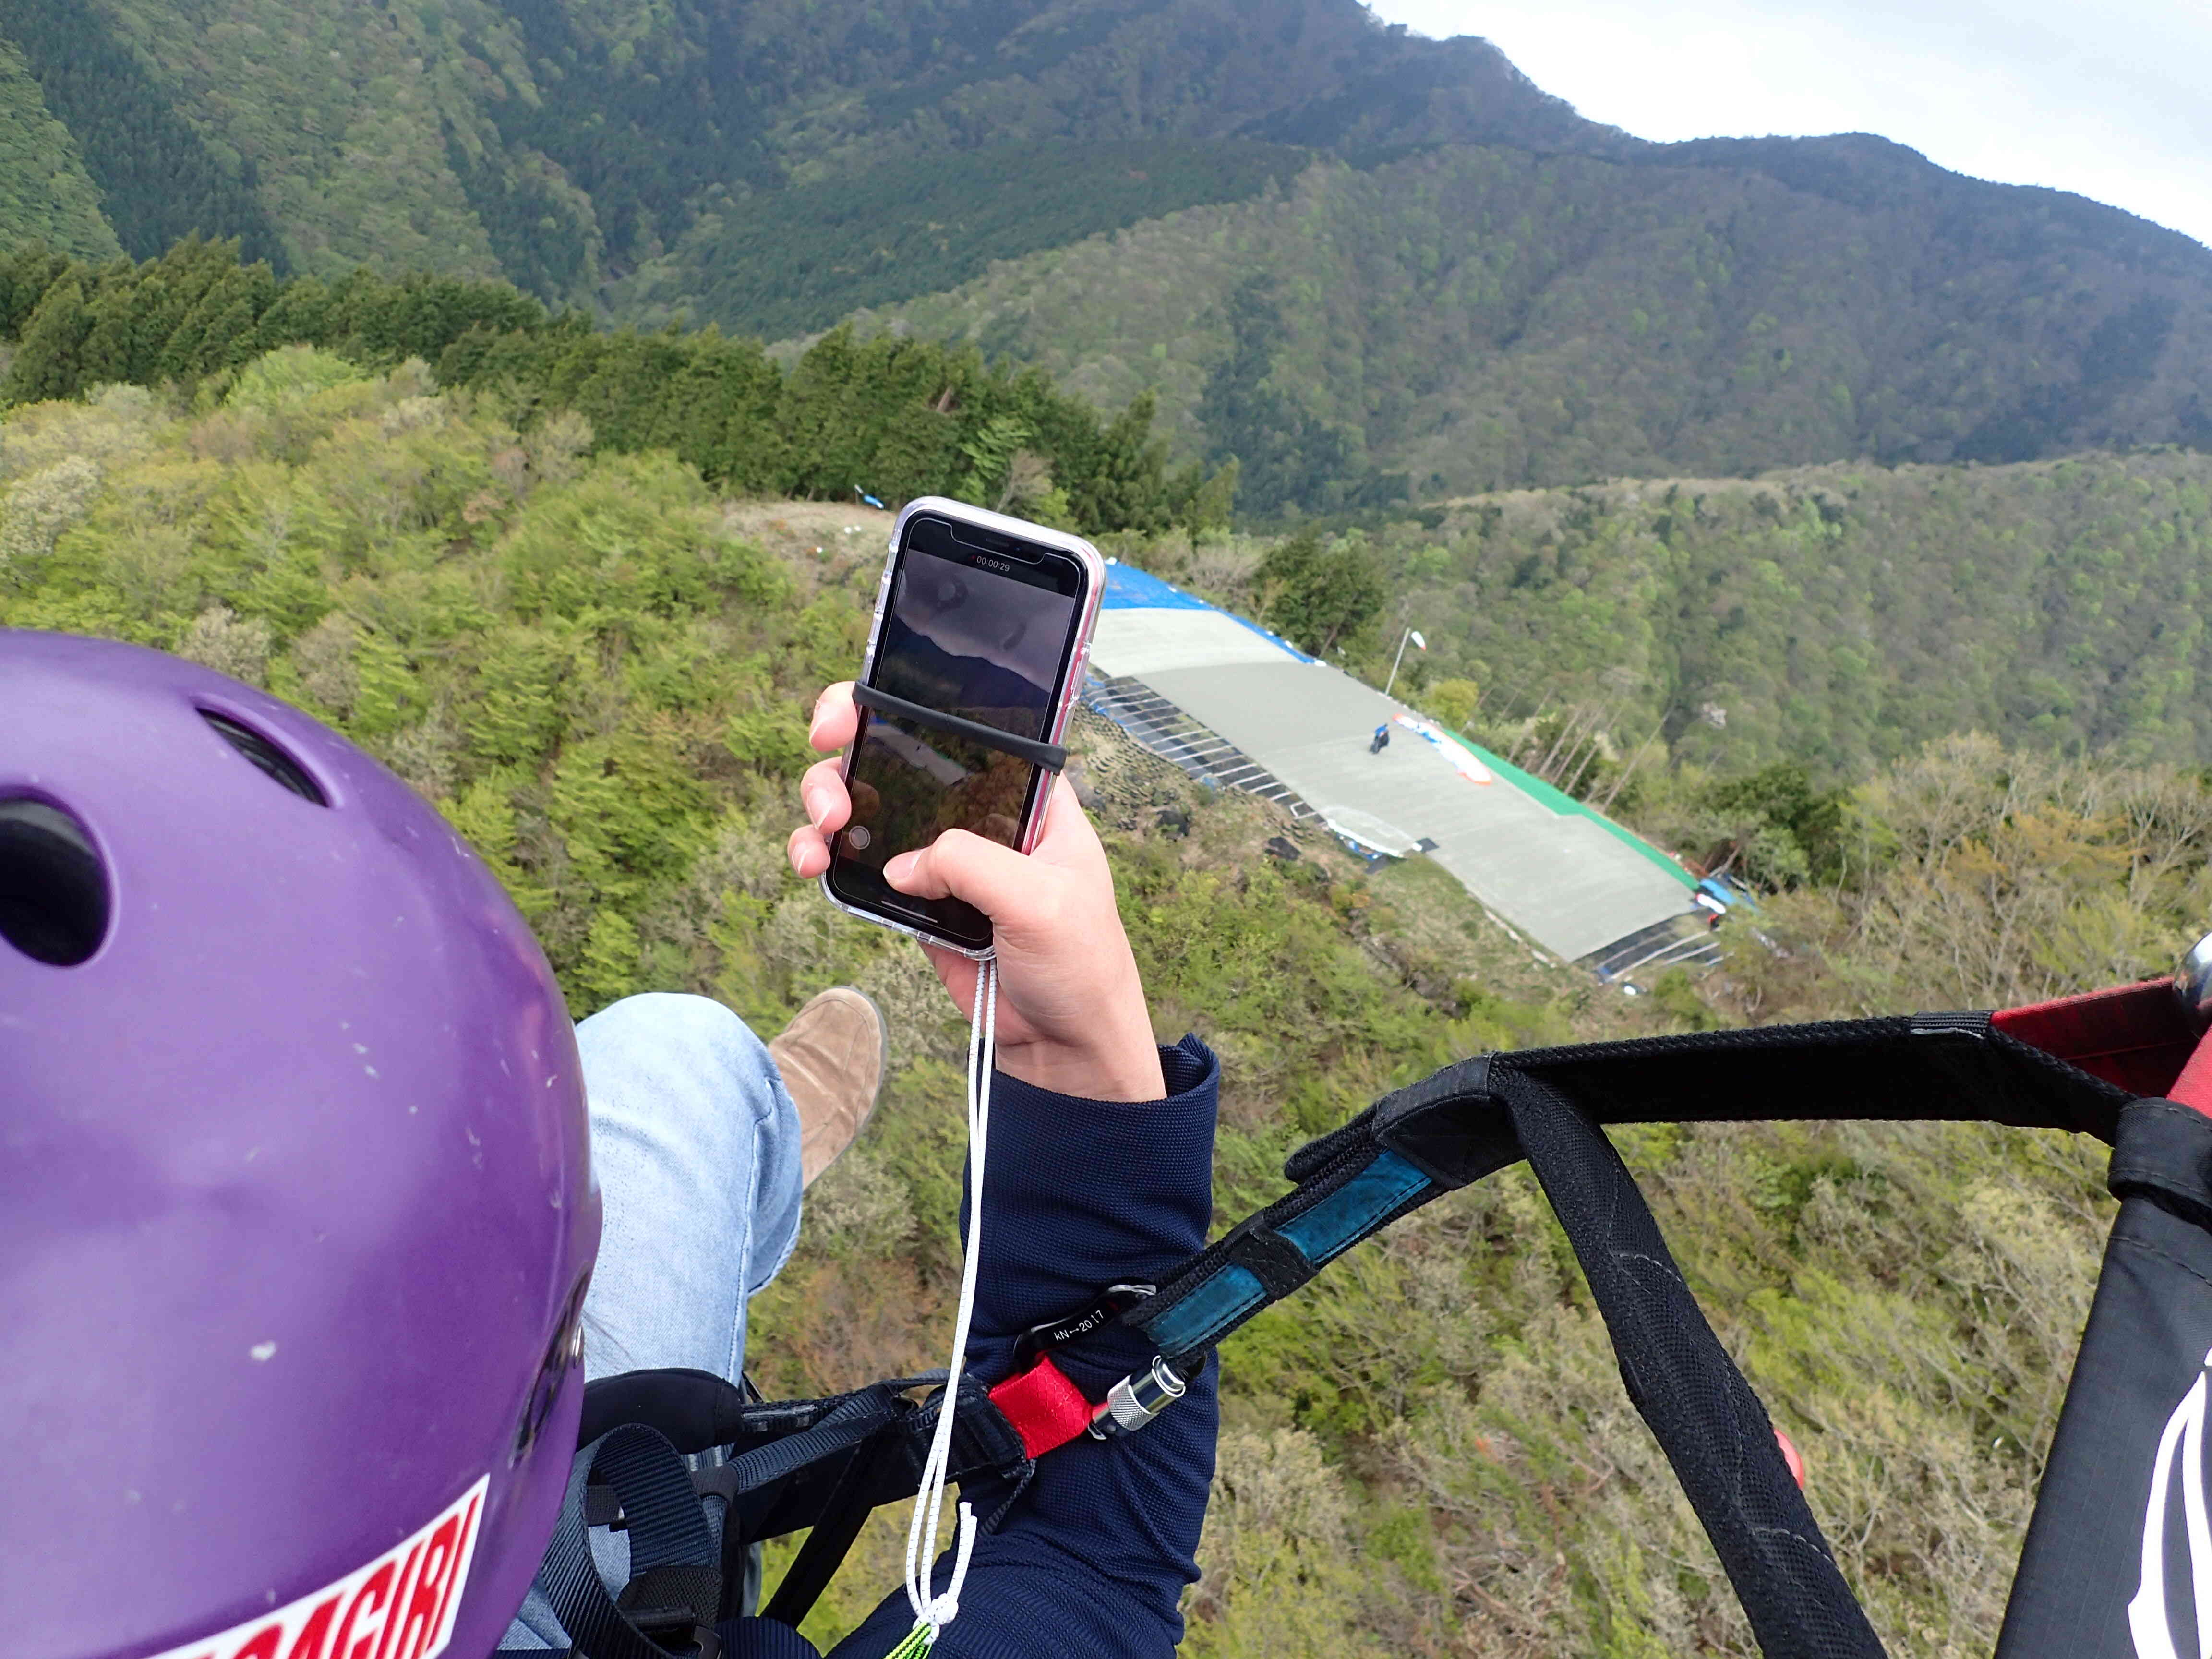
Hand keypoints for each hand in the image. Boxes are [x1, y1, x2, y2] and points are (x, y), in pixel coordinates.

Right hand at [787, 682, 1165, 1101]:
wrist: (1066, 1047)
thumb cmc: (1081, 965)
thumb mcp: (1043, 901)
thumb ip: (972, 864)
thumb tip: (902, 864)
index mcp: (1027, 792)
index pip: (964, 726)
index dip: (904, 706)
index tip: (856, 715)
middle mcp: (980, 812)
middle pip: (898, 755)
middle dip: (849, 755)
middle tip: (831, 793)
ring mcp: (943, 855)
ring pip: (869, 806)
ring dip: (827, 808)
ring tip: (819, 838)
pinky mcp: (915, 900)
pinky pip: (860, 866)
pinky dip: (827, 858)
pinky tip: (813, 865)